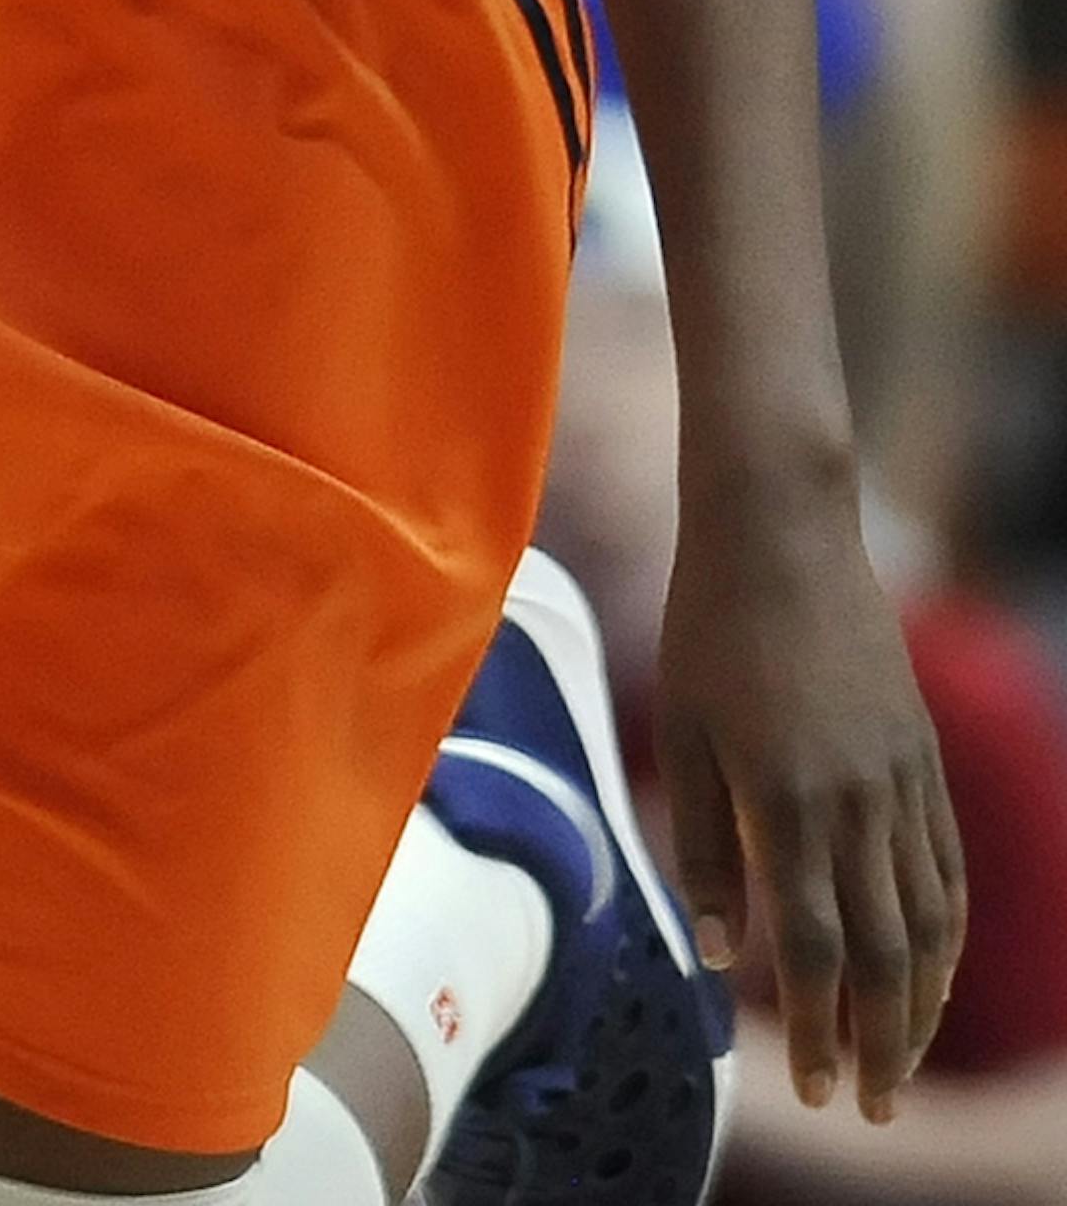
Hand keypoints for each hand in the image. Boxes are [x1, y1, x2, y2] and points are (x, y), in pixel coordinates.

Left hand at [657, 476, 966, 1126]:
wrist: (781, 527)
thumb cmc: (710, 626)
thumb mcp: (682, 733)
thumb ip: (698, 845)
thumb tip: (720, 952)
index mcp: (784, 800)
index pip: (809, 949)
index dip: (815, 1029)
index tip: (815, 1090)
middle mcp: (855, 799)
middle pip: (883, 953)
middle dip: (880, 1041)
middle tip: (872, 1104)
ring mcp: (899, 776)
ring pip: (928, 918)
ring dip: (921, 1001)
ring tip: (903, 1058)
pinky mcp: (921, 752)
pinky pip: (947, 862)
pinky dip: (948, 929)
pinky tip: (934, 969)